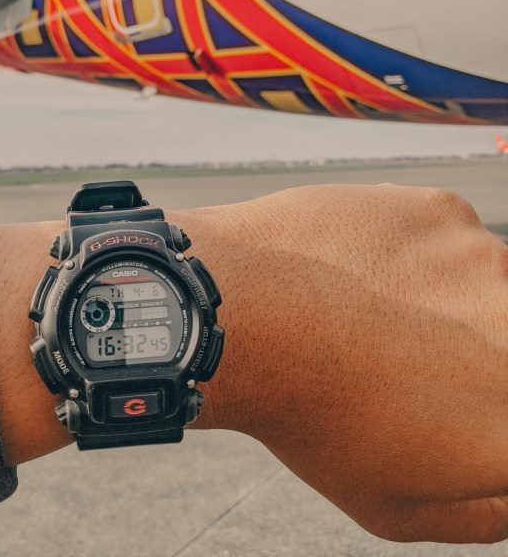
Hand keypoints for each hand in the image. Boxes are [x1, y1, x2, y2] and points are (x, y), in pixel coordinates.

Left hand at [178, 184, 507, 543]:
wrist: (245, 316)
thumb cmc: (312, 418)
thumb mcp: (395, 508)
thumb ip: (483, 515)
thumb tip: (507, 495)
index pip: (505, 410)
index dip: (474, 406)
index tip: (437, 397)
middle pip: (502, 339)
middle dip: (472, 354)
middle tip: (403, 359)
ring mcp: (488, 264)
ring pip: (484, 284)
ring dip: (448, 300)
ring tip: (372, 314)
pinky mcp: (447, 212)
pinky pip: (445, 238)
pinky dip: (412, 254)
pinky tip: (360, 272)